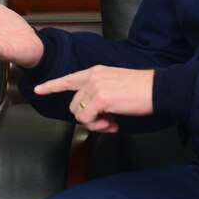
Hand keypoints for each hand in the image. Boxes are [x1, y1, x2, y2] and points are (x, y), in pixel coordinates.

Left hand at [32, 66, 154, 133]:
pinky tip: (114, 124)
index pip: (68, 79)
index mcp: (96, 72)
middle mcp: (92, 77)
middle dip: (88, 118)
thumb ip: (100, 95)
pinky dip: (99, 126)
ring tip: (111, 123)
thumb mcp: (116, 86)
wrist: (160, 89)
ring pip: (79, 114)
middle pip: (74, 105)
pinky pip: (88, 119)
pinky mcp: (100, 99)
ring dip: (94, 124)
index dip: (52, 85)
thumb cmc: (143, 90)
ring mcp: (95, 87)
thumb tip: (94, 113)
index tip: (38, 89)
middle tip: (108, 123)